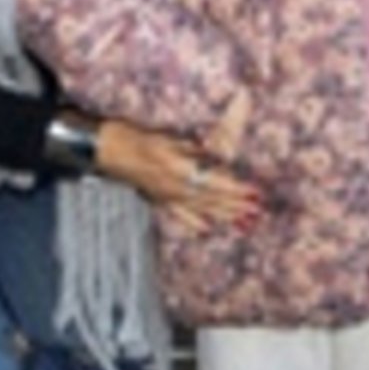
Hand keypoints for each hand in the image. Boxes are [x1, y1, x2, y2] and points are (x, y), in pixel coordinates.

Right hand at [93, 111, 259, 238]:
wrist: (111, 150)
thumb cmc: (140, 139)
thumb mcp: (172, 141)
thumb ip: (194, 152)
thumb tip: (215, 160)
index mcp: (181, 171)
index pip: (216, 182)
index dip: (237, 189)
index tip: (255, 192)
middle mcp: (177, 189)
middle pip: (213, 200)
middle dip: (237, 206)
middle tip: (258, 211)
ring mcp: (168, 198)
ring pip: (202, 210)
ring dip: (224, 216)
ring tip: (244, 222)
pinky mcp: (160, 201)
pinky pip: (181, 215)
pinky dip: (194, 222)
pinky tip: (206, 230)